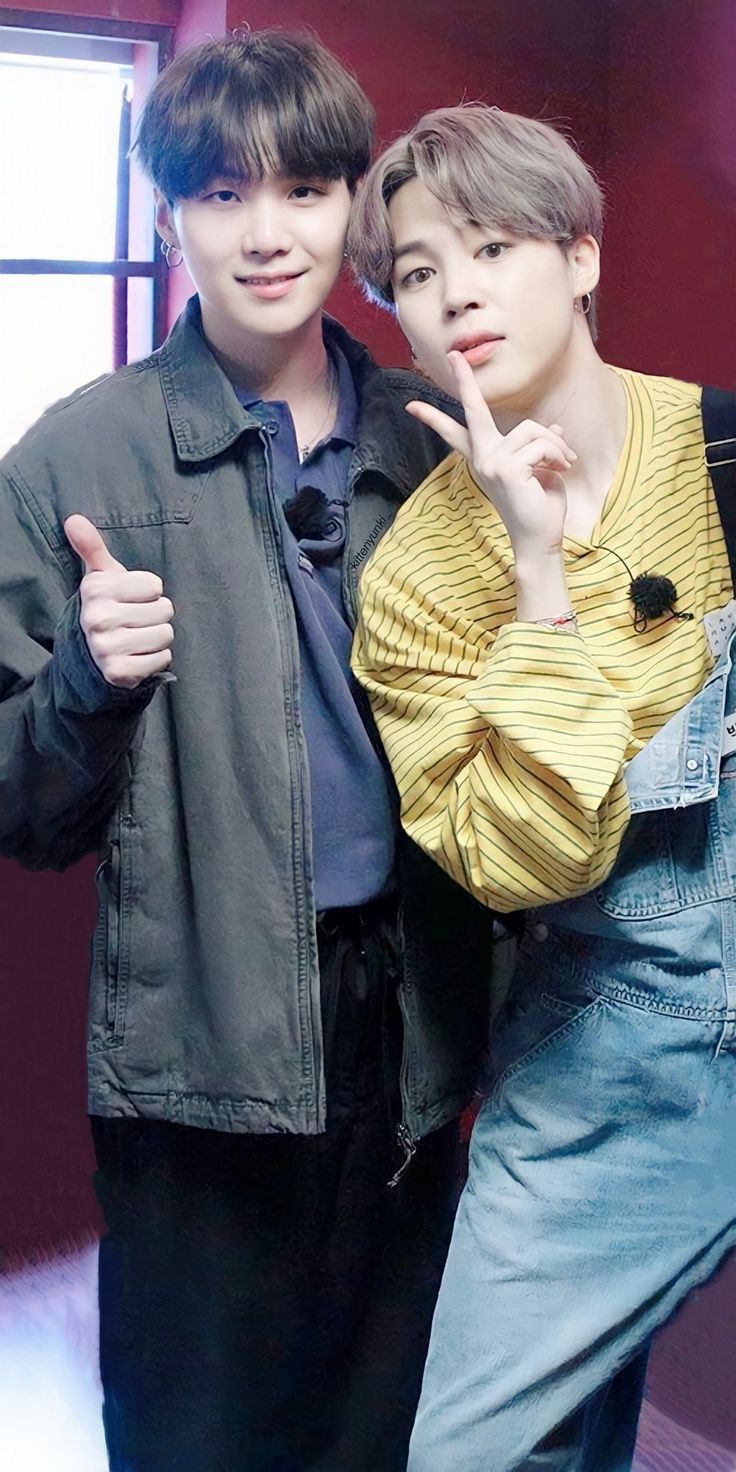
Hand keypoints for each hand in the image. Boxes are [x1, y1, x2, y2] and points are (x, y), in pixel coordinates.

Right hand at [64, 515, 173, 688]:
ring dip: (158, 637)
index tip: (131, 598)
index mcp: (96, 590)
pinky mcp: (119, 672)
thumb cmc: (107, 606)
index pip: (155, 585)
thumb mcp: (100, 576)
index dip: (149, 591)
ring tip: (138, 637)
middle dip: (156, 614)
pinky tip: (138, 655)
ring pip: (165, 634)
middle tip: (136, 620)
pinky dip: (156, 658)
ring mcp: (106, 648)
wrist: (91, 653)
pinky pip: (162, 659)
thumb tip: (74, 519)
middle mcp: (98, 619)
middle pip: (164, 610)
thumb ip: (92, 547)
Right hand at [405, 350, 575, 559]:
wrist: (540, 538)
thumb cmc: (540, 506)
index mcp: (485, 457)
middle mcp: (483, 457)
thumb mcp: (543, 469)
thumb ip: (540, 447)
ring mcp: (491, 462)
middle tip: (454, 356)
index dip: (434, 418)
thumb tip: (555, 427)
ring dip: (556, 446)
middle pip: (474, 410)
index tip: (411, 405)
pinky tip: (560, 470)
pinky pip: (540, 445)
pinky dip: (558, 455)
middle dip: (465, 381)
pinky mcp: (506, 469)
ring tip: (564, 463)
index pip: (456, 433)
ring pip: (533, 430)